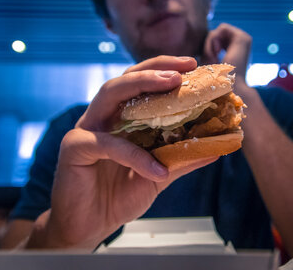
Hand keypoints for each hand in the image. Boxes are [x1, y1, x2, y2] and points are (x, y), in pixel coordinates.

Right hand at [27, 56, 215, 248]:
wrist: (89, 227)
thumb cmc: (118, 197)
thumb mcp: (158, 176)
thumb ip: (181, 159)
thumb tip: (217, 148)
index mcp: (120, 119)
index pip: (142, 86)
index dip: (165, 71)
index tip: (194, 66)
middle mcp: (103, 117)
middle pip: (125, 79)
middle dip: (155, 69)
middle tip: (184, 69)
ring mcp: (87, 129)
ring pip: (110, 93)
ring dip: (142, 84)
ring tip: (172, 85)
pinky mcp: (75, 148)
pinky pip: (108, 145)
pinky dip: (135, 155)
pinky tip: (158, 169)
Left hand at [202, 23, 251, 82]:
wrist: (229, 89)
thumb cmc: (216, 80)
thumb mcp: (208, 61)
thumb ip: (208, 48)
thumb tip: (206, 34)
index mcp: (235, 49)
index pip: (215, 39)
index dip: (208, 49)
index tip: (210, 63)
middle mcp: (241, 43)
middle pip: (215, 35)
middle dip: (208, 46)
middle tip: (210, 61)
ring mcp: (244, 39)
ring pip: (217, 32)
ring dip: (209, 45)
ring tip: (213, 59)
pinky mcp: (243, 37)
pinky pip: (222, 28)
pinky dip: (213, 40)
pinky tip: (216, 53)